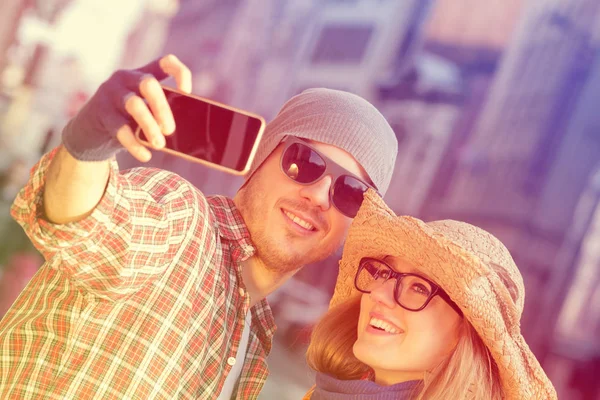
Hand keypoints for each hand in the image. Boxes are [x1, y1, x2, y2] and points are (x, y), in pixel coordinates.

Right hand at [62, 54, 191, 161]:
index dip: (179, 72)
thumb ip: (160, 114)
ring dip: (150, 126)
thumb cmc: (126, 121)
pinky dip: (134, 144)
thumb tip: (184, 132)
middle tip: (170, 130)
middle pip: (148, 84)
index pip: (164, 62)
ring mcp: (110, 93)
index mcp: (141, 75)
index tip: (186, 92)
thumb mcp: (144, 111)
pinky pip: (119, 128)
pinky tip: (145, 155)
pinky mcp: (100, 112)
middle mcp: (125, 78)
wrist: (89, 132)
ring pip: (134, 104)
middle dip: (162, 108)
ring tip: (160, 144)